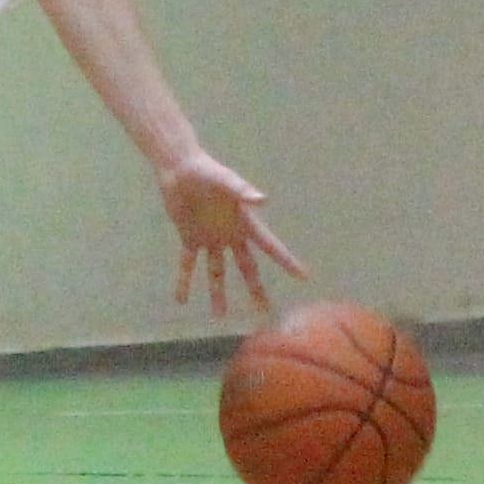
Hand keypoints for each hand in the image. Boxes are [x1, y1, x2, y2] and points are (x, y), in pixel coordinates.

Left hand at [156, 151, 307, 318]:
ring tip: (219, 316)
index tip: (303, 276)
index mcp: (244, 222)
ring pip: (217, 271)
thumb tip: (263, 199)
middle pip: (247, 267)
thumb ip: (242, 190)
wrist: (179, 167)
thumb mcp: (225, 180)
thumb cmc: (205, 170)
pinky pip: (188, 263)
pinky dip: (185, 280)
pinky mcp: (190, 237)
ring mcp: (211, 238)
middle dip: (256, 289)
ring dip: (218, 293)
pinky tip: (181, 299)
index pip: (270, 246)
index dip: (287, 261)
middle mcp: (231, 234)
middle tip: (264, 312)